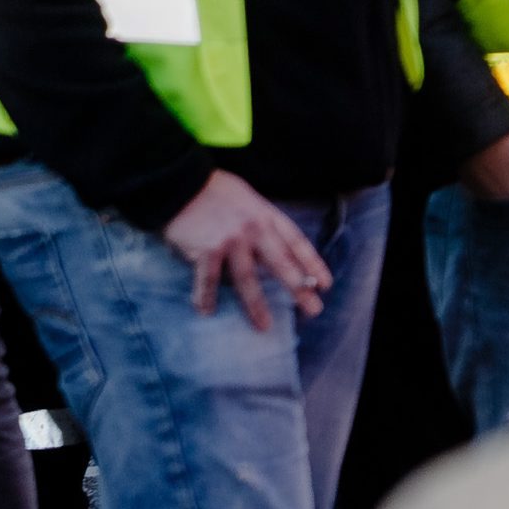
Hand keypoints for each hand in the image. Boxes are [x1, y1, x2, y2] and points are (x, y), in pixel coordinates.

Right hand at [163, 170, 333, 331]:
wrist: (182, 183)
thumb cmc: (214, 191)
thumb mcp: (249, 200)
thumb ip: (260, 223)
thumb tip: (271, 249)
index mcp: (267, 216)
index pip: (297, 243)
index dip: (313, 264)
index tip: (326, 284)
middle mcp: (254, 229)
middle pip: (282, 264)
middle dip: (300, 288)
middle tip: (313, 310)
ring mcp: (231, 240)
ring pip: (248, 280)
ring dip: (256, 306)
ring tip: (264, 326)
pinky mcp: (207, 250)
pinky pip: (209, 280)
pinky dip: (206, 297)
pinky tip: (207, 311)